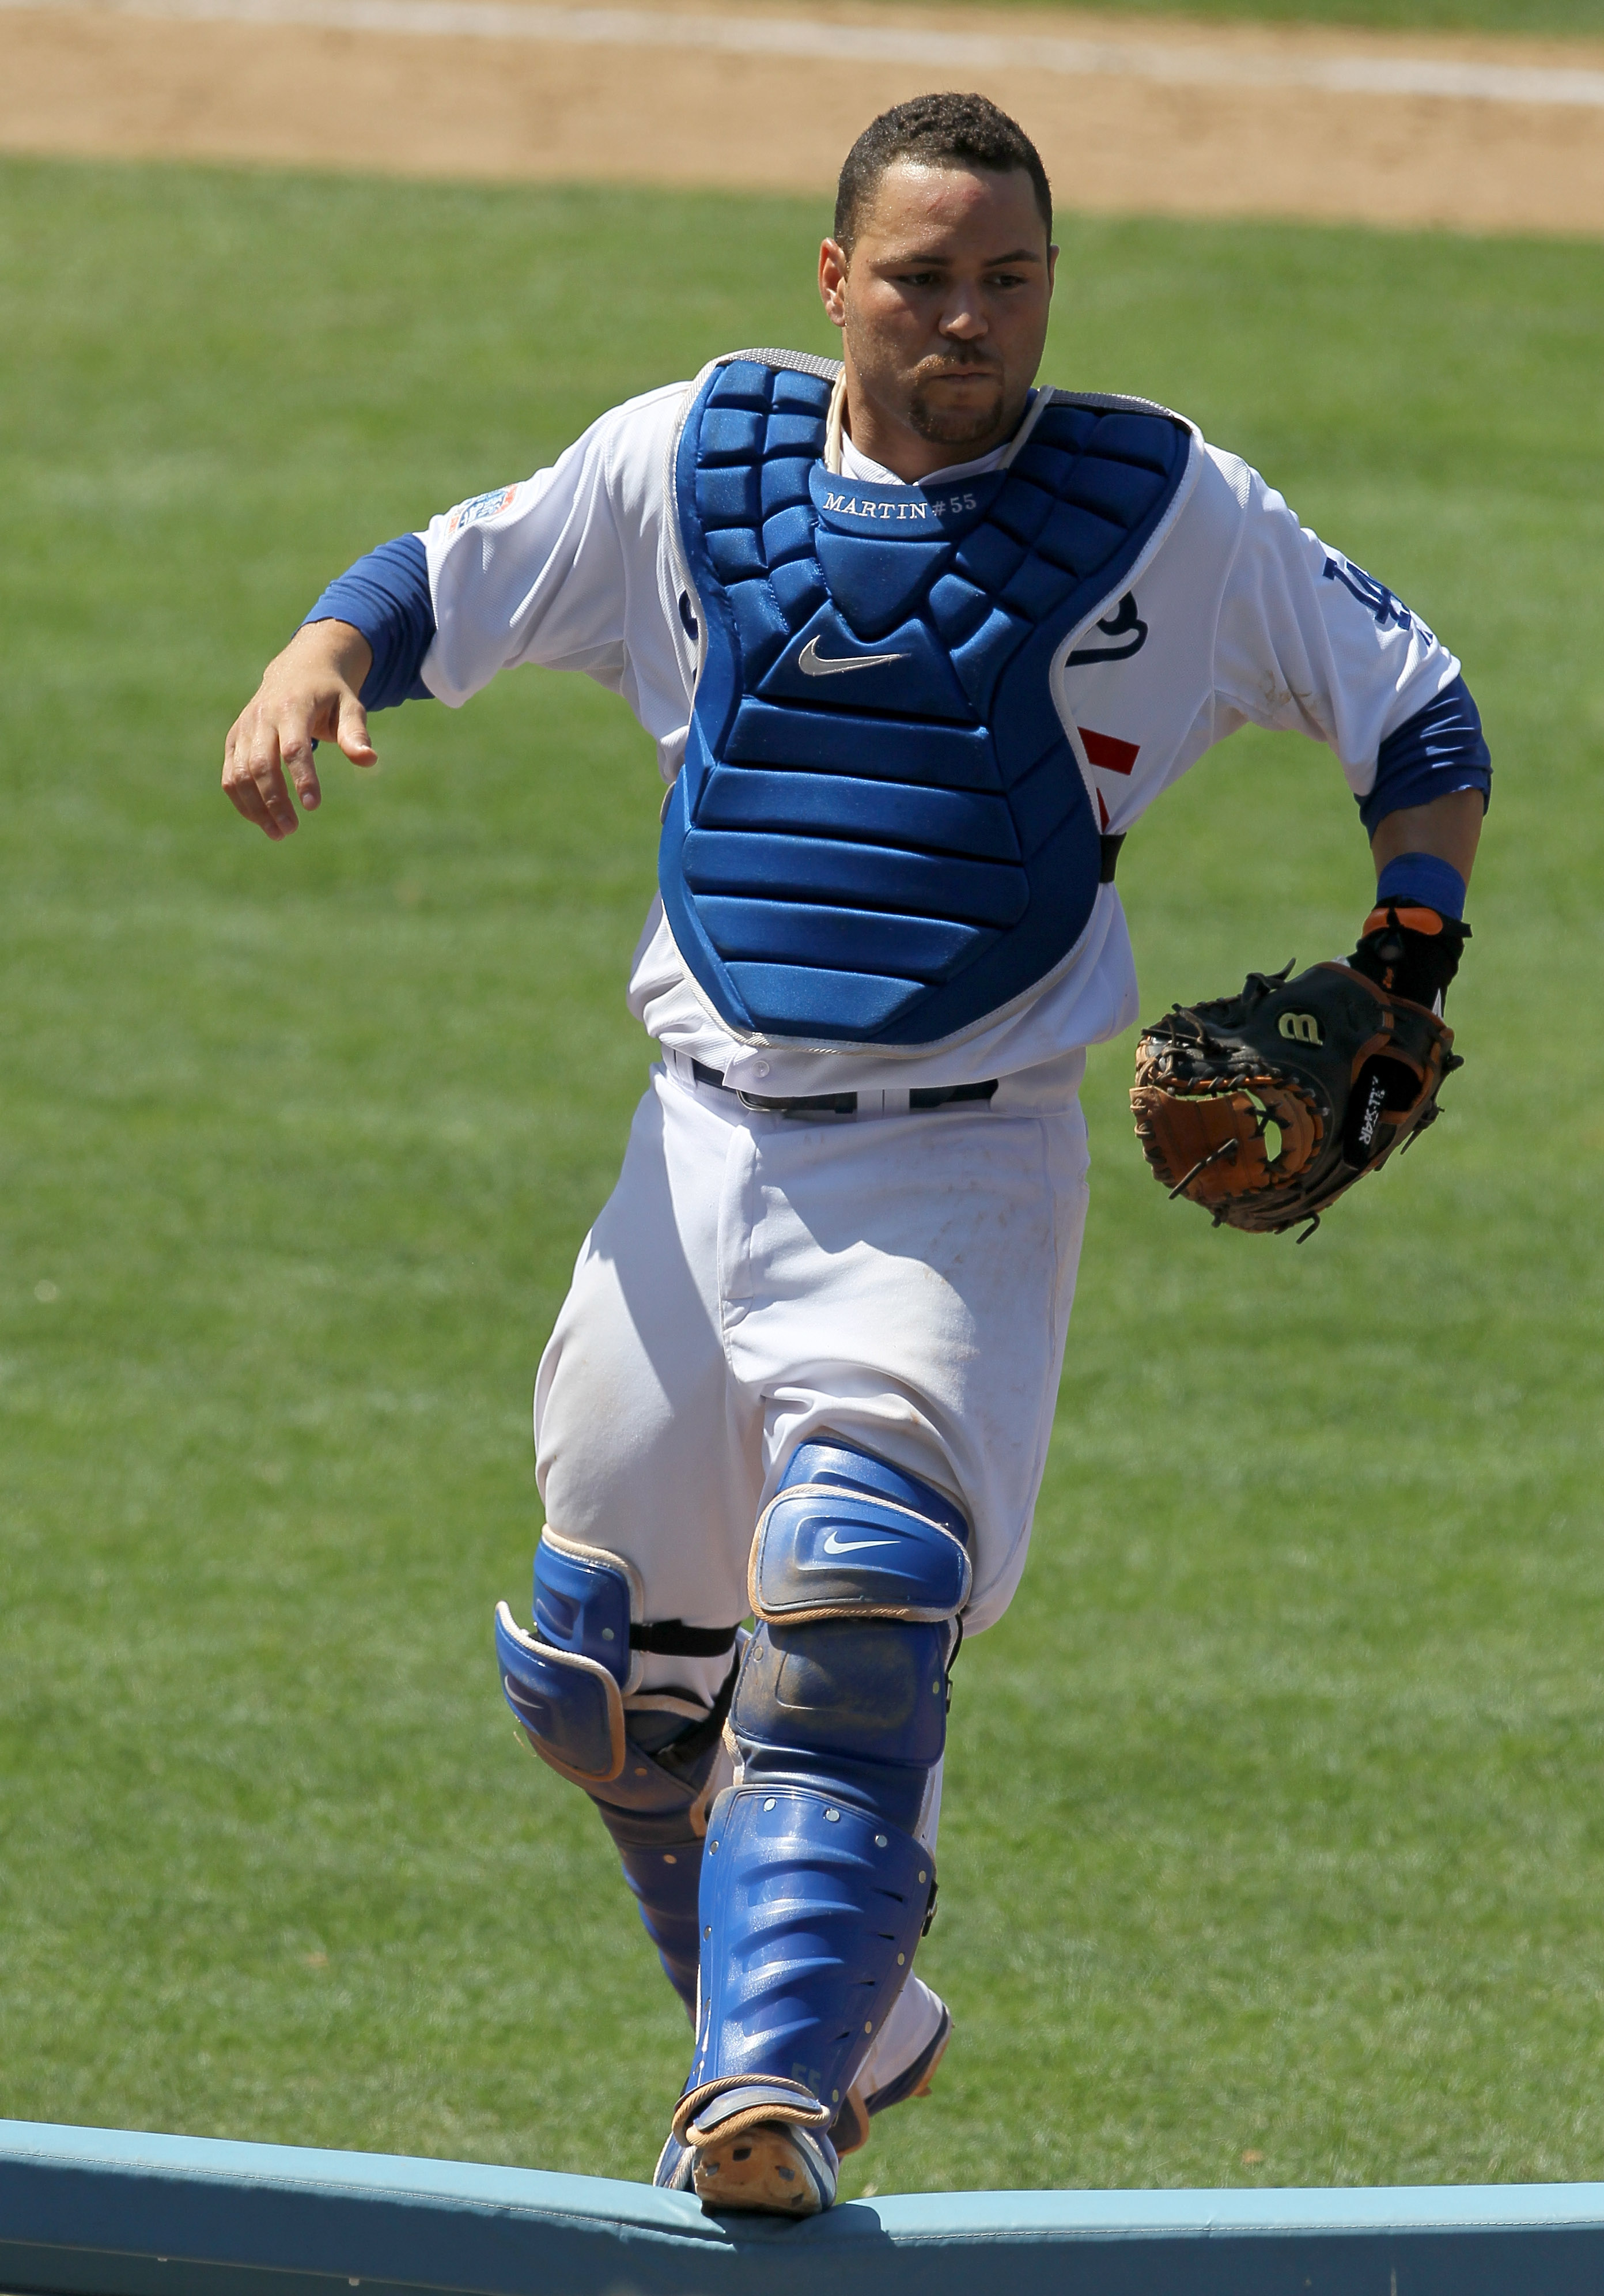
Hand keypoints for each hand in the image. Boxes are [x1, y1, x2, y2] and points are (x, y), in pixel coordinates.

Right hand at [222, 619, 375, 839]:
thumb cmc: (329, 694)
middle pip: (261, 765)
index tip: (313, 806)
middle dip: (275, 800)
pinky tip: (261, 820)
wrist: (297, 669)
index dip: (302, 777)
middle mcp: (262, 717)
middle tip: (292, 830)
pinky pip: (230, 774)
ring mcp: (245, 728)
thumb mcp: (350, 705)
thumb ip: (356, 732)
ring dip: (256, 807)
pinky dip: (242, 800)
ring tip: (279, 833)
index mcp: (293, 706)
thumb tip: (369, 760)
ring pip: (240, 773)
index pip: (293, 747)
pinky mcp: (235, 739)